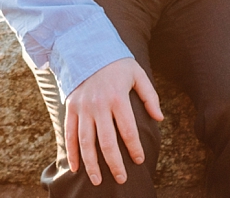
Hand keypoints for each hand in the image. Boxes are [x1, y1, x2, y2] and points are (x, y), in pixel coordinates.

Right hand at [63, 57, 163, 185]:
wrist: (88, 49)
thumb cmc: (117, 64)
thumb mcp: (138, 74)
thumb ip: (150, 96)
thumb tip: (159, 118)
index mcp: (117, 97)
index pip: (128, 130)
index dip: (134, 148)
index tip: (139, 161)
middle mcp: (99, 105)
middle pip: (107, 141)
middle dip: (114, 163)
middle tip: (121, 179)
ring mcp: (83, 108)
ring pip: (86, 142)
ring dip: (92, 163)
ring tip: (98, 180)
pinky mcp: (71, 108)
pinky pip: (70, 134)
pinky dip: (72, 152)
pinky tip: (77, 167)